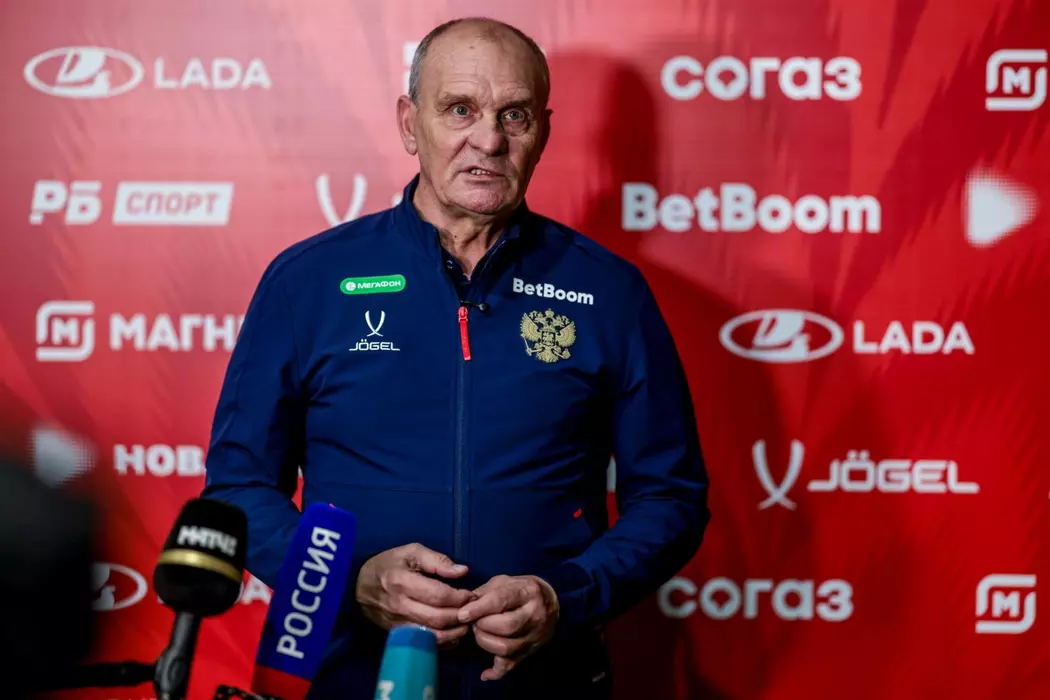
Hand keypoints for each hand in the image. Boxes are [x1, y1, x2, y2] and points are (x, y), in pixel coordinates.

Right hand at [355, 543, 475, 648]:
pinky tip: (452, 633)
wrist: (357, 586)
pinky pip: (425, 643)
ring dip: (455, 632)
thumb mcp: (410, 552)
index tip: (471, 594)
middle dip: (462, 615)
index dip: (460, 597)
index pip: (438, 595)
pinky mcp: (398, 634)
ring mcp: (398, 623)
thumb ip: (437, 560)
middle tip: (473, 609)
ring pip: (433, 635)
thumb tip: (462, 571)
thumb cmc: (388, 564)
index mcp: (403, 582)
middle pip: (438, 618)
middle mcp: (400, 605)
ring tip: (466, 622)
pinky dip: (443, 641)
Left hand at [457, 575, 559, 680]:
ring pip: (507, 648)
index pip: (502, 601)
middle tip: (474, 621)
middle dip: (483, 625)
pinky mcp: (530, 651)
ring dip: (485, 643)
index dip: (479, 609)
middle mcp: (535, 614)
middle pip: (506, 626)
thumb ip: (485, 592)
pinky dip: (496, 672)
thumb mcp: (505, 581)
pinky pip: (512, 665)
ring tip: (480, 633)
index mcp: (528, 591)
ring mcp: (535, 635)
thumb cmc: (521, 589)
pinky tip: (484, 673)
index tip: (462, 614)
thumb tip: (465, 606)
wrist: (551, 602)